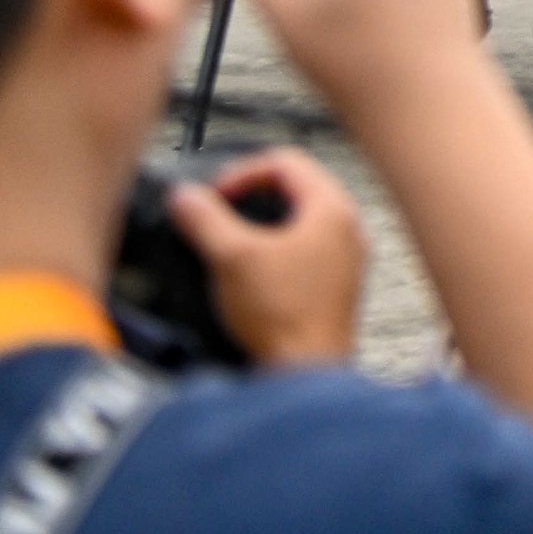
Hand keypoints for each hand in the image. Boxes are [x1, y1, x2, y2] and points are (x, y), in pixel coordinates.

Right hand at [169, 148, 367, 367]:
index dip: (241, 172)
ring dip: (260, 226)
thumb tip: (185, 197)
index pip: (286, 162)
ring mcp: (344, 259)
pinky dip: (273, 253)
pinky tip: (248, 276)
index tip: (214, 196)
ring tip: (228, 244)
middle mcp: (347, 228)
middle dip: (250, 198)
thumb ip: (205, 220)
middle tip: (218, 215)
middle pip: (295, 188)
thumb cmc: (284, 316)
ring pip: (298, 222)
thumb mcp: (231, 257)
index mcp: (332, 208)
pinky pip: (303, 253)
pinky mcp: (334, 287)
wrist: (306, 372)